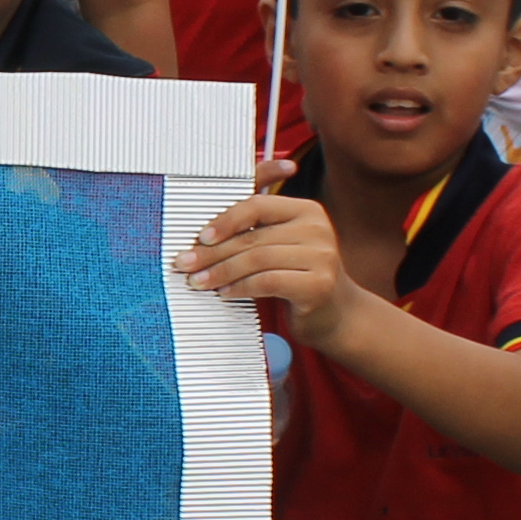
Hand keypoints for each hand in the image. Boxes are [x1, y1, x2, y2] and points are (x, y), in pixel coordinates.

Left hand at [180, 177, 358, 346]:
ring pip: (257, 259)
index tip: (199, 237)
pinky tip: (225, 293)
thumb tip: (200, 232)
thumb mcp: (280, 246)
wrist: (336, 315)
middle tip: (184, 264)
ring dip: (221, 271)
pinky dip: (241, 287)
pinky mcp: (319, 285)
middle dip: (212, 252)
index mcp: (306, 211)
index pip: (258, 205)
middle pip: (253, 236)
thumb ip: (253, 230)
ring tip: (198, 282)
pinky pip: (268, 282)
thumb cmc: (297, 277)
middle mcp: (318, 228)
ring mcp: (322, 257)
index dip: (225, 220)